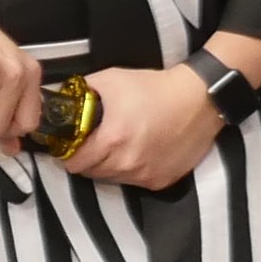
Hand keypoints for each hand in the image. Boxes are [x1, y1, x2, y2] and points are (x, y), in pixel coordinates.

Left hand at [59, 64, 222, 189]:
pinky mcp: (160, 181)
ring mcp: (145, 174)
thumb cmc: (155, 88)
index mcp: (112, 139)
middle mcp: (127, 162)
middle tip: (93, 143)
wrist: (199, 100)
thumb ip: (83, 92)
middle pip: (90, 173)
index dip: (68, 153)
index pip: (74, 162)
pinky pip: (133, 181)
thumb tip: (61, 100)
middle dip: (87, 159)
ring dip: (108, 166)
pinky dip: (130, 170)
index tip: (70, 145)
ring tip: (117, 145)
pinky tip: (138, 151)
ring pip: (111, 179)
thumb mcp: (112, 80)